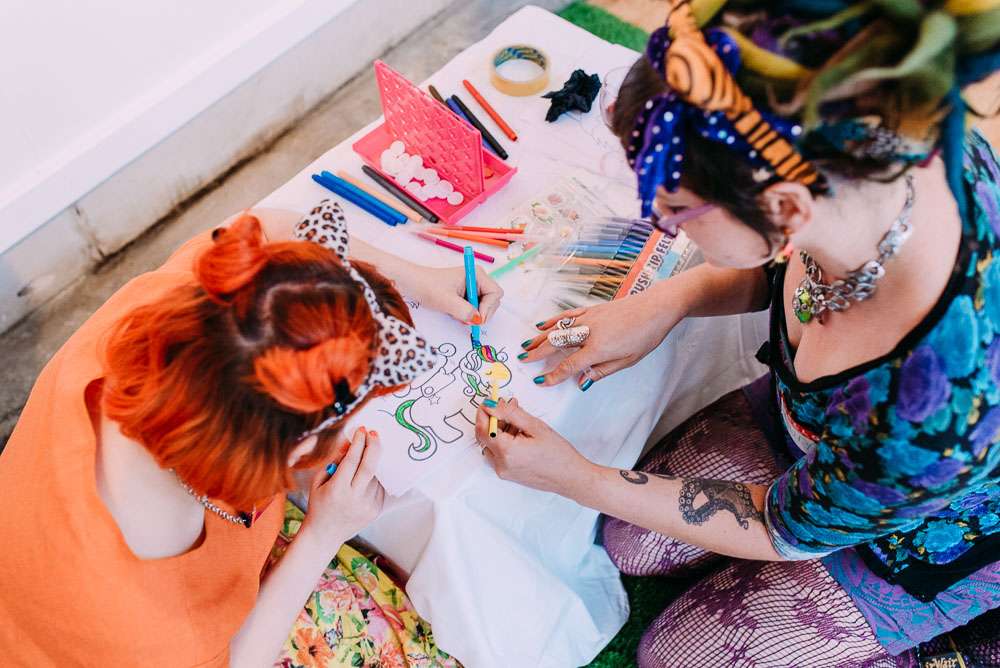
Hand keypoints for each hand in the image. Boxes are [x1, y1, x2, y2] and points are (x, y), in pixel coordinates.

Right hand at [300, 427, 385, 552]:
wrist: (325, 535)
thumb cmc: (319, 505)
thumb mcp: (318, 481)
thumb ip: (334, 461)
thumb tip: (350, 444)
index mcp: (337, 490)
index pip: (352, 460)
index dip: (358, 442)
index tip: (362, 430)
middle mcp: (354, 498)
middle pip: (370, 466)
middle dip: (373, 446)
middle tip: (374, 433)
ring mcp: (367, 505)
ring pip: (375, 476)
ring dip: (372, 464)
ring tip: (364, 460)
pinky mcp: (375, 510)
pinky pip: (379, 487)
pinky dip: (374, 478)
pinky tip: (365, 478)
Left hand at [404, 265, 502, 324]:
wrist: (412, 284)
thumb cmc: (428, 287)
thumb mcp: (447, 301)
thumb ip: (465, 311)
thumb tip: (478, 320)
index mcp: (476, 274)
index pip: (495, 293)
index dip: (489, 308)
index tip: (477, 319)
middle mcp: (477, 279)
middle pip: (492, 301)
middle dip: (482, 312)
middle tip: (467, 320)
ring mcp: (472, 287)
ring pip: (484, 307)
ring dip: (473, 314)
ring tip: (457, 314)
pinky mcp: (466, 295)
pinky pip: (474, 308)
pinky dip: (468, 314)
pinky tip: (455, 313)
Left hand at [475, 398, 595, 494]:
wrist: (570, 477)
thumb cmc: (558, 454)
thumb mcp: (535, 426)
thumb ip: (510, 413)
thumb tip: (491, 404)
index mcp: (507, 452)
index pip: (483, 428)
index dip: (483, 412)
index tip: (490, 400)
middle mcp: (501, 464)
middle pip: (484, 436)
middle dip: (492, 418)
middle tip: (506, 405)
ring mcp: (503, 472)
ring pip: (490, 444)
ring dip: (498, 430)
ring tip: (518, 421)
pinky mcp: (507, 474)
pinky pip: (497, 454)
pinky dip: (503, 441)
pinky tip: (518, 434)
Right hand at [519, 287, 685, 387]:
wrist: (655, 307)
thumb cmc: (645, 335)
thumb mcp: (627, 361)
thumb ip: (602, 371)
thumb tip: (583, 381)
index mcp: (598, 349)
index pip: (569, 365)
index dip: (554, 375)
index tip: (541, 381)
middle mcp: (588, 332)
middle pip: (556, 345)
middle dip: (537, 354)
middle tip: (522, 360)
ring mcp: (588, 318)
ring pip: (557, 329)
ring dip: (539, 338)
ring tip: (525, 346)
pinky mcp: (591, 309)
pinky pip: (566, 316)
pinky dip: (552, 321)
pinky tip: (542, 325)